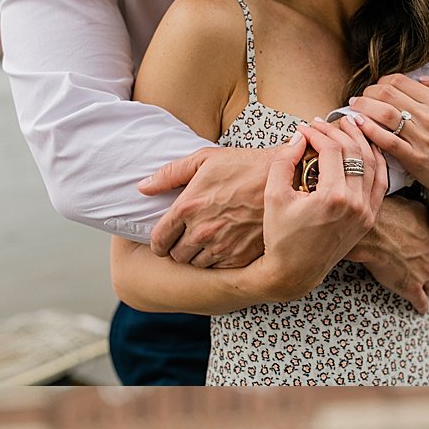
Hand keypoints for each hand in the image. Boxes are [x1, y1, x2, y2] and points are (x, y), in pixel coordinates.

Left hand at [141, 146, 269, 267]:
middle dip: (178, 248)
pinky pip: (219, 268)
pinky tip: (225, 245)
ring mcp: (222, 246)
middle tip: (186, 239)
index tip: (163, 241)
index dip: (158, 243)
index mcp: (188, 207)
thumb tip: (143, 187)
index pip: (159, 239)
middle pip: (177, 256)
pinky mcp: (241, 257)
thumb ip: (169, 174)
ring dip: (198, 256)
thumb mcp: (204, 160)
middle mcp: (202, 231)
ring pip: (196, 264)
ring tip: (207, 241)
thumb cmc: (243, 165)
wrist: (285, 179)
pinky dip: (218, 260)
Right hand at [247, 119, 387, 302]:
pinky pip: (381, 184)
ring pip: (373, 165)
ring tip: (349, 126)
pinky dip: (377, 162)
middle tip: (324, 122)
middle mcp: (355, 204)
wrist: (293, 272)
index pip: (332, 150)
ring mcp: (366, 213)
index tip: (303, 128)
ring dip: (362, 142)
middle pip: (355, 153)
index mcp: (332, 198)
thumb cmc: (280, 236)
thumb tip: (298, 137)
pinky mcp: (369, 219)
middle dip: (339, 132)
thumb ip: (283, 162)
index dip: (317, 133)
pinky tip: (368, 149)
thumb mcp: (273, 196)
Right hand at [347, 194, 428, 312]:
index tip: (419, 250)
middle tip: (420, 269)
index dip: (424, 249)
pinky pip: (420, 301)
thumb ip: (419, 211)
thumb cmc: (385, 215)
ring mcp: (423, 272)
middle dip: (428, 267)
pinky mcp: (410, 287)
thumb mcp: (409, 204)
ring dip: (428, 286)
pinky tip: (420, 308)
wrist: (372, 232)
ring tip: (424, 290)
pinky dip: (421, 305)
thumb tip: (420, 211)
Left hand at [348, 72, 428, 226]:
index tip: (376, 87)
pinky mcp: (413, 157)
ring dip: (363, 107)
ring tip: (354, 107)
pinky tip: (358, 124)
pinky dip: (369, 129)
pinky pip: (386, 140)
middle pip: (387, 94)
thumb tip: (422, 77)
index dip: (382, 81)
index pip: (400, 81)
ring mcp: (420, 138)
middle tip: (360, 97)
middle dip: (368, 92)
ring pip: (384, 114)